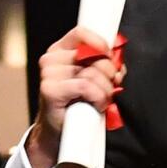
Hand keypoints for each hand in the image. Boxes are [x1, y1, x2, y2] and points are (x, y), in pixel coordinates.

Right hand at [27, 26, 125, 167]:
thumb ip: (102, 64)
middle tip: (110, 88)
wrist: (61, 134)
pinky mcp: (50, 90)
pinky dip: (98, 97)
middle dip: (110, 73)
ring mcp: (48, 74)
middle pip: (94, 55)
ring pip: (93, 73)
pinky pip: (86, 86)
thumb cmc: (78, 105)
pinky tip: (96, 105)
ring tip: (102, 100)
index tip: (111, 58)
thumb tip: (118, 59)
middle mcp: (51, 60)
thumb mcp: (92, 79)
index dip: (102, 44)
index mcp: (59, 51)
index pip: (82, 33)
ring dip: (105, 90)